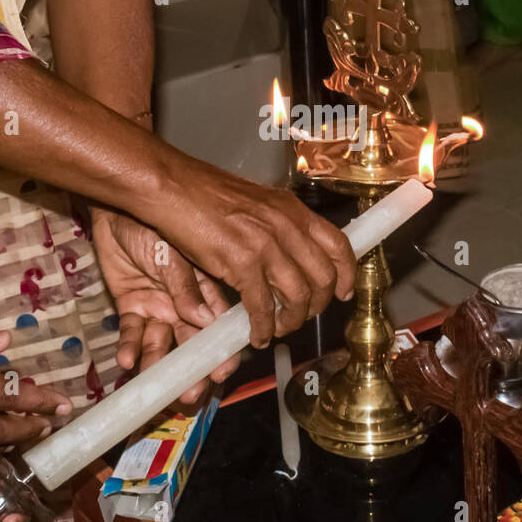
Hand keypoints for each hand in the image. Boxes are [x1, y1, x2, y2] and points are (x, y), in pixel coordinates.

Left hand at [91, 209, 233, 406]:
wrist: (116, 208)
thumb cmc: (153, 221)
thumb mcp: (174, 250)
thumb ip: (185, 284)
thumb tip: (203, 319)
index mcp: (204, 289)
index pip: (217, 325)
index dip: (220, 351)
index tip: (221, 373)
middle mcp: (183, 303)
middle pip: (190, 343)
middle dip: (190, 370)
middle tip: (189, 394)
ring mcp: (158, 306)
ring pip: (160, 343)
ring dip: (157, 365)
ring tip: (151, 383)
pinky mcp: (132, 306)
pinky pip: (132, 332)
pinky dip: (129, 347)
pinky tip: (126, 360)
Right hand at [152, 158, 354, 348]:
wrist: (173, 187)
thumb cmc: (206, 193)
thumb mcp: (257, 201)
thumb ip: (278, 224)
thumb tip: (292, 251)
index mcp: (293, 210)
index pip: (339, 244)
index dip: (347, 274)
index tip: (345, 292)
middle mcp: (286, 226)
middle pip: (323, 277)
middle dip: (317, 305)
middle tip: (303, 316)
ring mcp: (266, 245)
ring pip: (297, 296)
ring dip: (291, 321)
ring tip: (279, 329)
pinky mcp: (241, 263)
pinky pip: (262, 306)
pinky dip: (263, 327)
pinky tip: (257, 334)